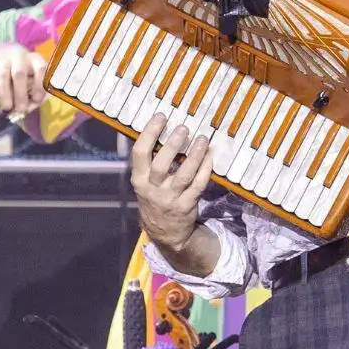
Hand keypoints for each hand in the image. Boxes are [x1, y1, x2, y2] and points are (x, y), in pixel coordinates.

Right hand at [0, 46, 48, 115]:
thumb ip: (34, 95)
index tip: (36, 100)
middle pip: (19, 73)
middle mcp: (19, 57)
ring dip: (4, 93)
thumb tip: (28, 108)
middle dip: (20, 93)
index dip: (39, 86)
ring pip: (2, 75)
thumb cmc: (25, 73)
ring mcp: (3, 60)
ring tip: (6, 108)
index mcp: (34, 59)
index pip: (40, 69)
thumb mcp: (34, 79)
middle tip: (20, 109)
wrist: (6, 53)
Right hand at [130, 113, 211, 258]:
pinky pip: (198, 185)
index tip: (161, 117)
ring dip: (194, 156)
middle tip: (183, 128)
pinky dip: (205, 169)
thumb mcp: (143, 182)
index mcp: (139, 179)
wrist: (164, 232)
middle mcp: (152, 189)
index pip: (140, 153)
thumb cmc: (154, 198)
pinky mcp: (187, 205)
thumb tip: (163, 129)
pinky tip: (209, 156)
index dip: (149, 133)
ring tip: (202, 139)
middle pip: (162, 165)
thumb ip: (150, 161)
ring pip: (184, 175)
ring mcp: (171, 198)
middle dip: (172, 145)